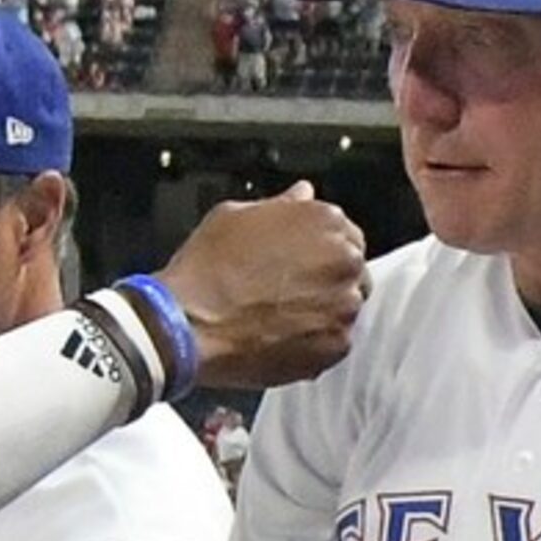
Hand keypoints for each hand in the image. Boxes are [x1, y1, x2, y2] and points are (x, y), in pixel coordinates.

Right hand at [157, 182, 367, 389]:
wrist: (189, 325)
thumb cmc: (206, 270)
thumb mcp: (234, 216)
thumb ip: (280, 205)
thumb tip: (302, 194)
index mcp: (325, 221)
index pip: (346, 234)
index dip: (321, 250)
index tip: (303, 262)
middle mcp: (344, 261)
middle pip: (351, 271)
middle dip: (327, 279)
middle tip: (289, 291)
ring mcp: (343, 305)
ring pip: (345, 307)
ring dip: (323, 310)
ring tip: (282, 317)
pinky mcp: (336, 345)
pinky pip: (336, 342)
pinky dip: (316, 342)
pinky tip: (283, 338)